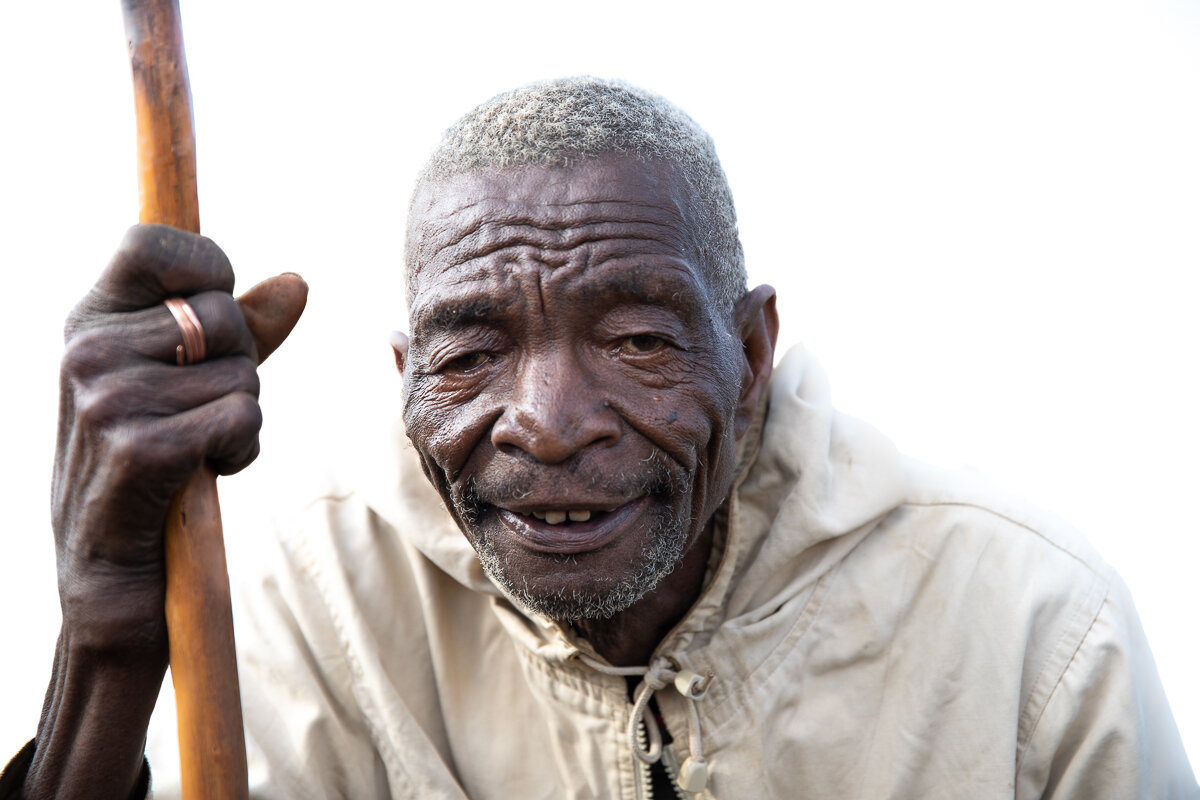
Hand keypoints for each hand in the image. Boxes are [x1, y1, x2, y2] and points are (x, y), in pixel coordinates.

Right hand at [22, 224, 303, 798]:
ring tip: (196, 451)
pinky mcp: (137, 451)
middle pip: (222, 312)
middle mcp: (86, 350)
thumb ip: (239, 331)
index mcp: (89, 321)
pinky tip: (205, 474)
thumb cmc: (151, 471)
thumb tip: (296, 281)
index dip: (208, 265)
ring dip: (242, 418)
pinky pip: (240, 418)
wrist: (111, 580)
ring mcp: (106, 400)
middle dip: (241, 365)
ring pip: (241, 373)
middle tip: (202, 411)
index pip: (152, 240)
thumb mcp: (184, 387)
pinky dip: (242, 448)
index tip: (217, 312)